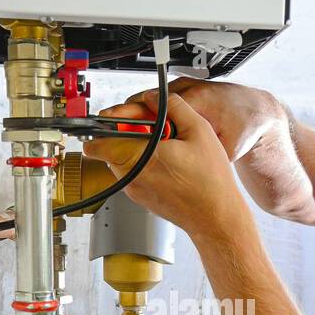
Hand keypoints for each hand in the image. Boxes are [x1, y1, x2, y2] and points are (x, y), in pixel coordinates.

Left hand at [81, 91, 249, 239]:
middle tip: (155, 131)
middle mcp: (131, 176)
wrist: (216, 217)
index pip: (98, 142)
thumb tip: (153, 97)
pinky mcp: (140, 197)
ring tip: (165, 147)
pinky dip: (143, 163)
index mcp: (140, 157)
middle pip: (110, 146)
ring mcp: (133, 190)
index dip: (107, 125)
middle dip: (127, 133)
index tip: (122, 118)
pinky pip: (131, 172)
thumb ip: (173, 106)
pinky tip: (167, 162)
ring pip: (121, 158)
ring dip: (136, 148)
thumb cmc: (210, 181)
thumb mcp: (199, 130)